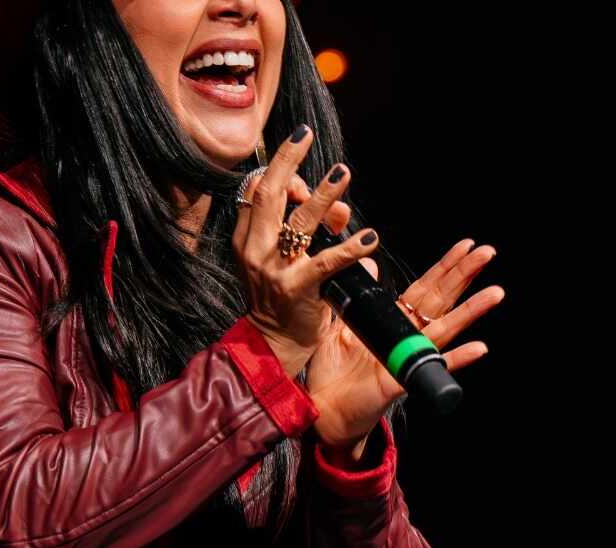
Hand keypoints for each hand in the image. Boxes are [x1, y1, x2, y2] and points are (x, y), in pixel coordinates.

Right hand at [232, 124, 376, 377]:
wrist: (272, 344)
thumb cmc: (281, 298)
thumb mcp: (282, 260)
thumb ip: (307, 230)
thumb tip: (340, 208)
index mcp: (246, 240)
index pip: (256, 192)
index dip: (278, 169)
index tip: (298, 153)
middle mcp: (255, 250)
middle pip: (268, 195)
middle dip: (286, 160)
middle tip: (304, 135)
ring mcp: (274, 270)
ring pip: (298, 222)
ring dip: (322, 195)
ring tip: (342, 173)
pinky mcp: (297, 289)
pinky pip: (326, 262)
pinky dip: (350, 248)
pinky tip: (369, 237)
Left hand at [307, 239, 504, 465]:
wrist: (323, 409)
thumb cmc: (333, 373)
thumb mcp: (340, 326)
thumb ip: (357, 298)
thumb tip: (368, 263)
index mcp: (393, 323)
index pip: (424, 289)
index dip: (444, 268)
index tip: (465, 246)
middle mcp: (406, 338)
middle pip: (440, 301)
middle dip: (463, 276)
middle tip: (487, 252)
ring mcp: (407, 359)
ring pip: (444, 330)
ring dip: (470, 311)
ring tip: (495, 293)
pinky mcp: (400, 380)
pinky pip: (431, 367)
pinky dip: (457, 359)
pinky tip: (478, 348)